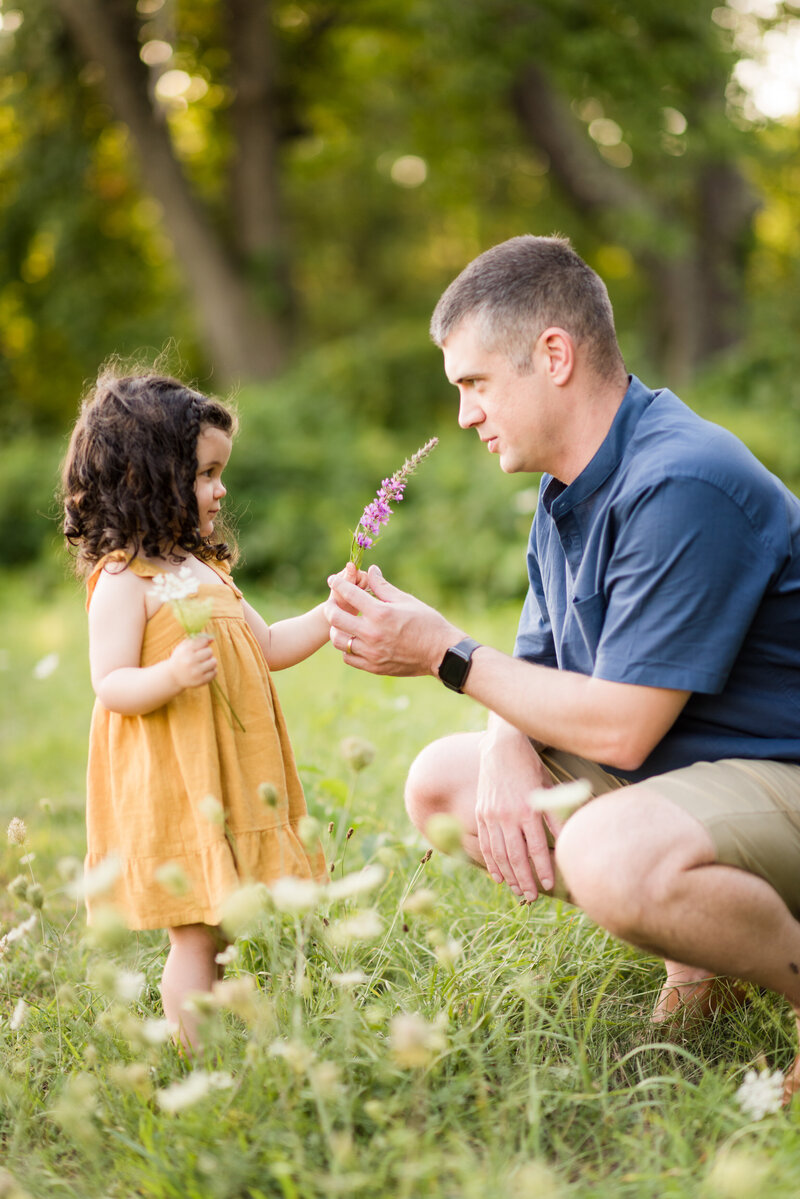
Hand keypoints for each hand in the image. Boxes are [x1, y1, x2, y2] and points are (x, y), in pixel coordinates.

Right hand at [168, 635, 216, 689]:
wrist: (173, 676)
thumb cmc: (181, 658)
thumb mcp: (184, 647)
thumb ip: (197, 639)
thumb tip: (212, 639)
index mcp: (186, 650)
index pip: (203, 641)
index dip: (203, 643)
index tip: (199, 647)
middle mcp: (190, 661)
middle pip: (210, 651)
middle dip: (206, 653)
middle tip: (200, 657)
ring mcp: (196, 671)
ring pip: (214, 662)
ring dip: (210, 662)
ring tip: (204, 664)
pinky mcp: (200, 680)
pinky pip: (214, 672)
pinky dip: (211, 671)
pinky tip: (204, 671)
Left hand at [327, 564, 461, 675]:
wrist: (440, 653)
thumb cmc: (427, 623)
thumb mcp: (406, 600)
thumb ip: (383, 586)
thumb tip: (370, 570)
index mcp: (381, 613)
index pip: (350, 594)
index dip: (338, 584)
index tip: (333, 580)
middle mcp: (372, 633)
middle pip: (336, 618)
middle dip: (331, 607)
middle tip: (334, 603)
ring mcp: (372, 652)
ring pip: (338, 640)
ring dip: (337, 629)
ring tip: (342, 623)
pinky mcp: (374, 666)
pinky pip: (348, 657)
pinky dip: (347, 647)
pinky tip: (354, 639)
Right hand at [476, 723, 563, 901]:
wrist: (501, 748)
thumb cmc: (530, 768)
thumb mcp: (549, 788)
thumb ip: (557, 816)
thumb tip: (569, 840)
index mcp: (527, 809)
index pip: (536, 848)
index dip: (543, 869)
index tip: (550, 885)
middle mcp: (507, 815)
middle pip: (516, 856)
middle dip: (525, 879)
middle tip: (532, 897)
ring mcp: (491, 816)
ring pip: (499, 854)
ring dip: (509, 875)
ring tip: (518, 891)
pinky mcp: (480, 814)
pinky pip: (485, 844)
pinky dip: (491, 862)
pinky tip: (498, 877)